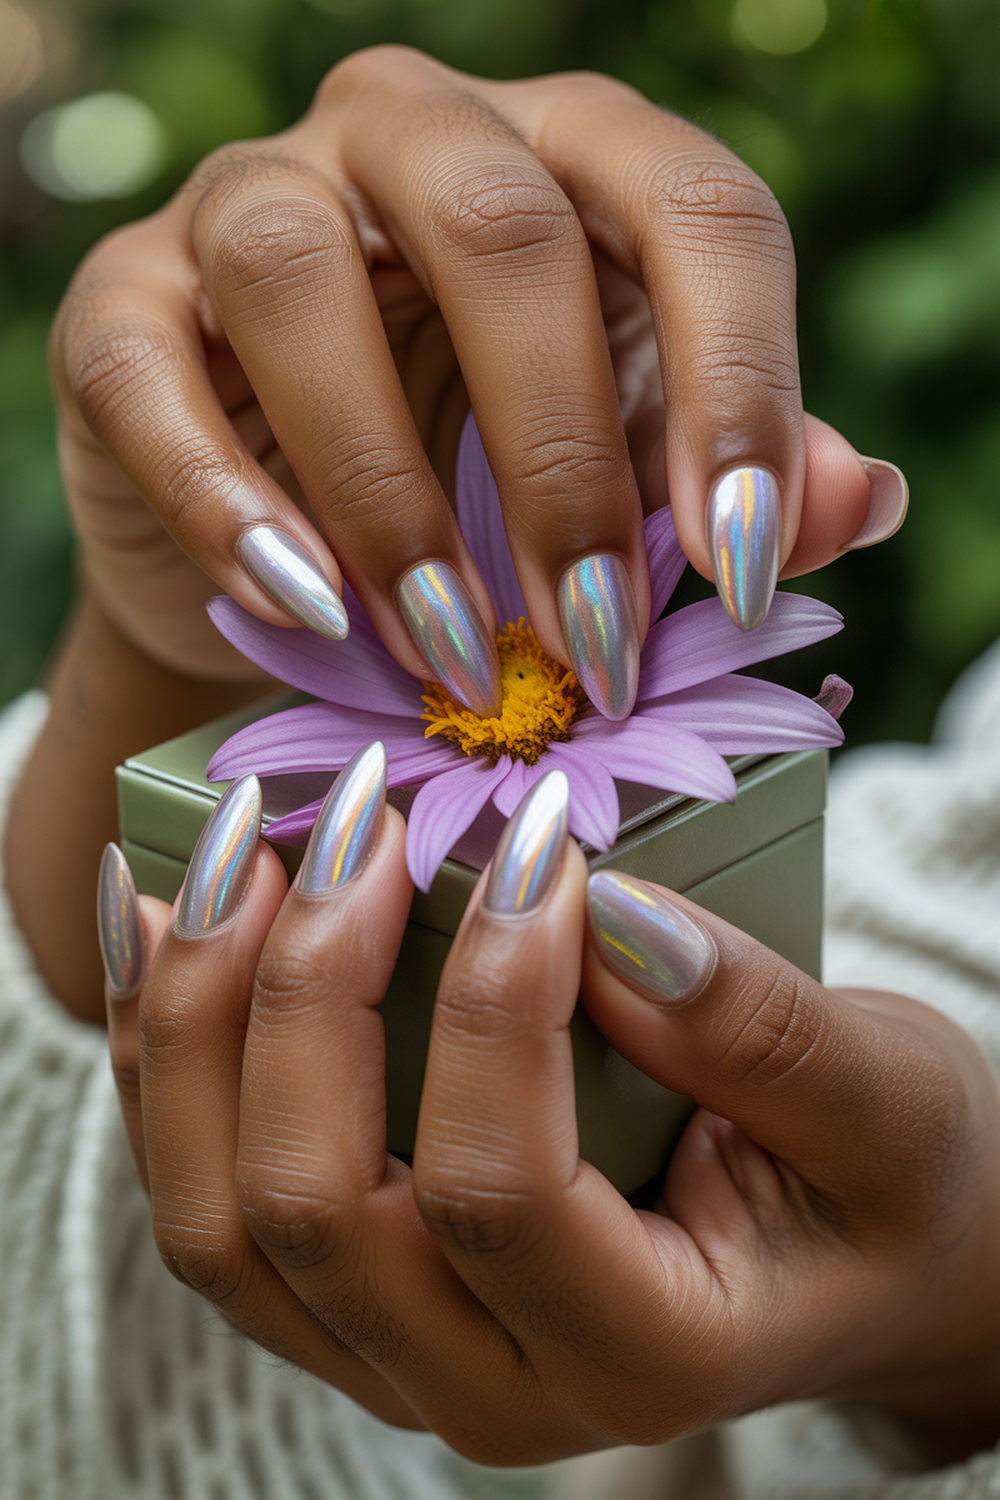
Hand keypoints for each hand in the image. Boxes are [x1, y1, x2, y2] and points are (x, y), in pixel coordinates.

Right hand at [53, 46, 886, 710]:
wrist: (295, 562)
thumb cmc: (483, 503)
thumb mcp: (630, 480)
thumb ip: (737, 482)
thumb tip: (860, 505)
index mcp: (571, 160)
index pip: (695, 206)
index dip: (743, 382)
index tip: (749, 567)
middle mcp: (410, 139)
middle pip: (497, 229)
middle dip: (560, 464)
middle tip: (592, 646)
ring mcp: (248, 204)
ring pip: (298, 279)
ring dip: (386, 493)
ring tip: (446, 652)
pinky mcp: (124, 305)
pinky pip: (153, 375)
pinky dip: (228, 504)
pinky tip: (303, 612)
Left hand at [102, 760, 999, 1463]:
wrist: (846, 1252)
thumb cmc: (880, 1183)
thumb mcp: (886, 1107)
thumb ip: (766, 1034)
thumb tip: (614, 915)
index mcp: (639, 1359)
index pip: (503, 1196)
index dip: (495, 1003)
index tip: (538, 844)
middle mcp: (487, 1386)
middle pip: (313, 1212)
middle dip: (307, 989)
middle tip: (354, 817)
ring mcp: (396, 1347)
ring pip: (217, 1220)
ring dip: (197, 1018)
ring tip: (222, 847)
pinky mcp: (349, 1285)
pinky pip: (203, 1187)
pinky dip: (167, 1045)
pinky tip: (164, 911)